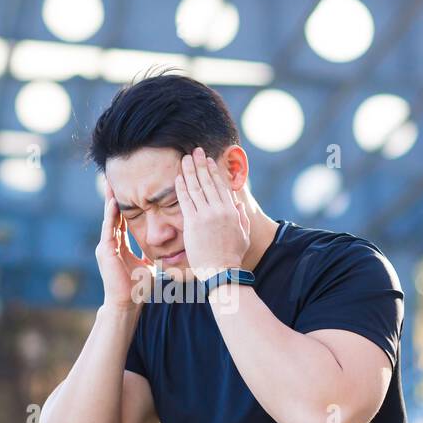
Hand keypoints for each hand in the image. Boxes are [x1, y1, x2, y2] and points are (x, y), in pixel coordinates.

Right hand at [95, 185, 153, 309]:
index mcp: (119, 246)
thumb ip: (154, 255)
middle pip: (112, 215)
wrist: (127, 304)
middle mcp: (110, 244)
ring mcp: (105, 247)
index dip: (123, 206)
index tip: (126, 191)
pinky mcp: (105, 251)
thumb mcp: (149, 266)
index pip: (120, 221)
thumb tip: (169, 250)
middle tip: (113, 179)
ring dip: (110, 201)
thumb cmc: (138, 288)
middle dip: (113, 198)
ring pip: (108, 219)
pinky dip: (111, 215)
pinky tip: (114, 202)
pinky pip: (108, 228)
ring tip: (110, 184)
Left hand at [176, 147, 250, 278]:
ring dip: (190, 170)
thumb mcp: (243, 235)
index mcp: (231, 211)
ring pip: (196, 187)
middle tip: (195, 151)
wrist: (221, 271)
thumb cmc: (232, 257)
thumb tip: (238, 204)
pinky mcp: (193, 222)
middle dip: (201, 164)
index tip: (209, 161)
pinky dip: (182, 186)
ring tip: (185, 158)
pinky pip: (185, 200)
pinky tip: (179, 176)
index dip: (214, 171)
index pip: (221, 186)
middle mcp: (219, 209)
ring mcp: (205, 215)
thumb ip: (242, 218)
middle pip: (208, 181)